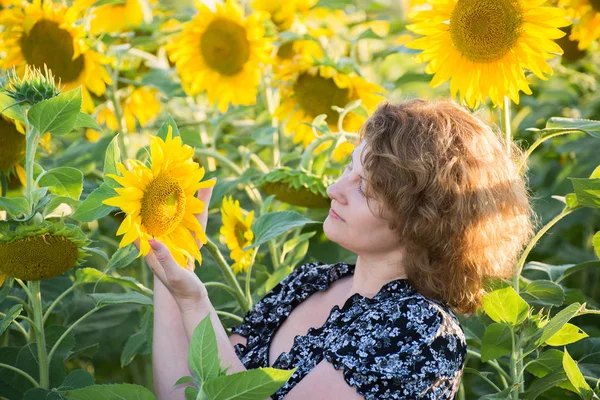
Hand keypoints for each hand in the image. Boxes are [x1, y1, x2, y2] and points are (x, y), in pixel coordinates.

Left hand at [136, 177, 216, 309]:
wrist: (194, 298)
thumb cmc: (182, 290)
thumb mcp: (173, 274)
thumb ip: (164, 257)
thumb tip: (153, 239)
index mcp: (151, 250)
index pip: (136, 226)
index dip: (131, 209)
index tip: (128, 190)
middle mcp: (160, 242)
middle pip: (155, 214)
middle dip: (156, 196)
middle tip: (156, 175)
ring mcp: (173, 240)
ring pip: (175, 214)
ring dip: (178, 198)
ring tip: (181, 179)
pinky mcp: (185, 241)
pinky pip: (189, 220)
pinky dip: (194, 207)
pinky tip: (198, 195)